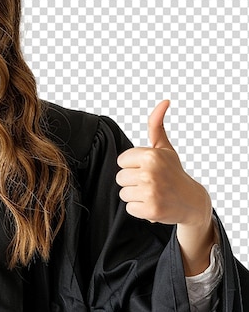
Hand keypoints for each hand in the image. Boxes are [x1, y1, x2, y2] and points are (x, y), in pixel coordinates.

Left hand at [116, 100, 210, 227]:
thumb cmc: (173, 172)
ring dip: (135, 196)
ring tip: (152, 193)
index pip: (121, 161)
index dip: (132, 166)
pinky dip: (139, 209)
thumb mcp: (164, 148)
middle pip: (120, 178)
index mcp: (151, 155)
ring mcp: (151, 192)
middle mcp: (150, 172)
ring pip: (123, 193)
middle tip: (151, 183)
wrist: (192, 201)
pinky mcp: (151, 209)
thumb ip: (156, 124)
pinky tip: (153, 204)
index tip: (148, 169)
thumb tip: (164, 101)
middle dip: (133, 181)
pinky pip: (129, 208)